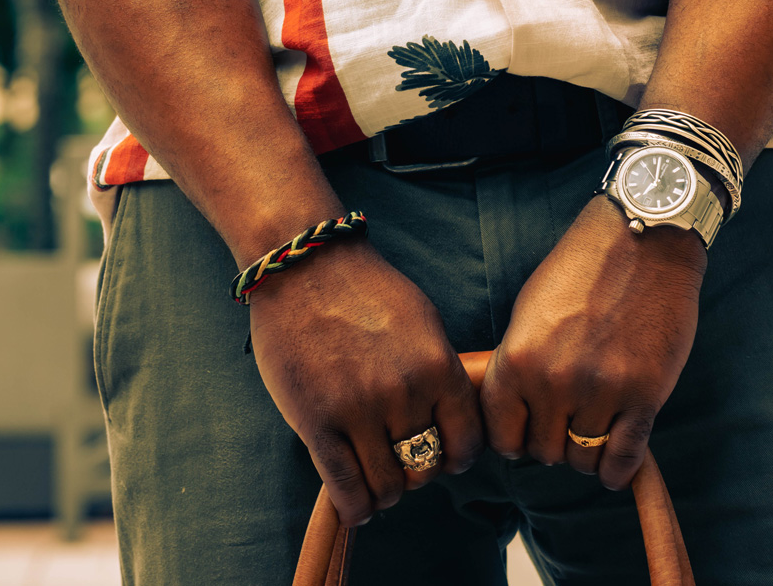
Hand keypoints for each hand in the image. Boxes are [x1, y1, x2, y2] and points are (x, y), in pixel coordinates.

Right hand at [248, 238, 483, 525]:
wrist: (305, 267)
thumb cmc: (366, 291)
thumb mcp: (423, 322)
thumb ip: (440, 372)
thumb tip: (454, 422)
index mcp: (438, 366)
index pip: (467, 443)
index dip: (456, 456)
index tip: (444, 454)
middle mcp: (404, 393)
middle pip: (426, 470)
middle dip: (417, 471)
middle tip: (402, 458)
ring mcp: (360, 410)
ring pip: (388, 487)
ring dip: (385, 490)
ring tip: (376, 476)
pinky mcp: (317, 423)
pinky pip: (346, 489)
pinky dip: (356, 506)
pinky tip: (356, 501)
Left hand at [481, 195, 705, 489]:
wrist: (645, 239)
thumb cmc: (584, 267)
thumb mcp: (531, 308)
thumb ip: (520, 362)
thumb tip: (514, 411)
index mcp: (519, 357)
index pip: (502, 435)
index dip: (514, 438)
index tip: (527, 431)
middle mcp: (555, 380)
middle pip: (543, 452)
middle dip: (553, 441)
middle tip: (566, 423)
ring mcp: (601, 391)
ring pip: (583, 459)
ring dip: (586, 452)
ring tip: (592, 431)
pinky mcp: (645, 396)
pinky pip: (623, 458)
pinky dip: (617, 468)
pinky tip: (615, 458)